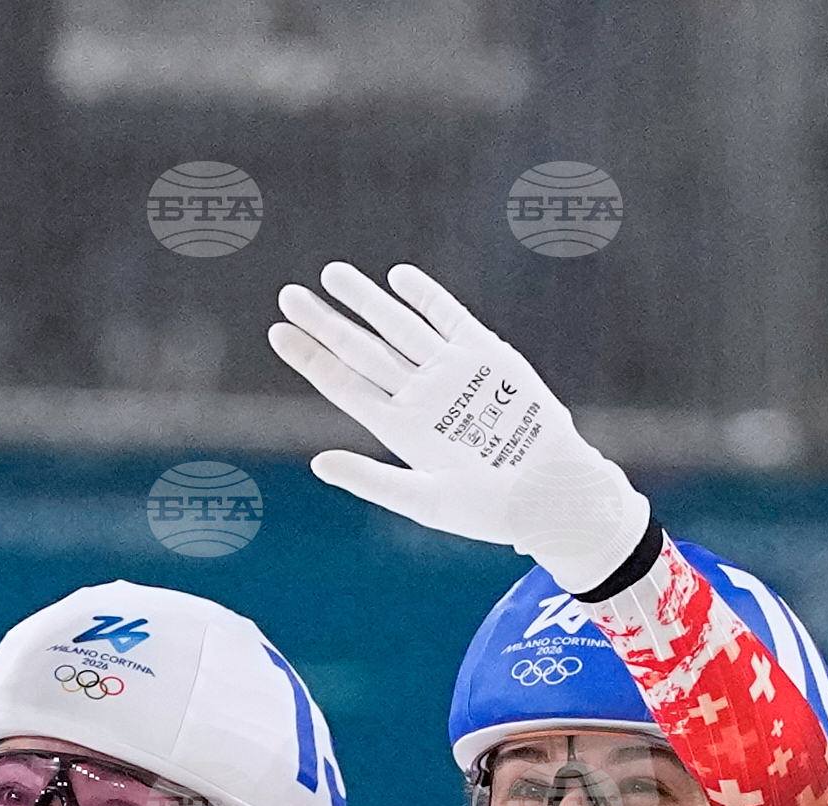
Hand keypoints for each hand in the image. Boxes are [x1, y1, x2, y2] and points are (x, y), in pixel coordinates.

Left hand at [268, 261, 646, 593]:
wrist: (550, 493)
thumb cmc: (489, 509)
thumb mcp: (424, 501)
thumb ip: (370, 480)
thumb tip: (317, 464)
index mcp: (399, 429)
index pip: (344, 385)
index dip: (310, 359)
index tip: (277, 332)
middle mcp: (419, 395)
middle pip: (361, 350)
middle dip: (325, 322)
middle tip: (288, 295)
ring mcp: (450, 371)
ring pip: (397, 326)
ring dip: (366, 300)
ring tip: (332, 275)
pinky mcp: (485, 355)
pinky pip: (448, 317)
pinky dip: (424, 296)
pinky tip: (397, 277)